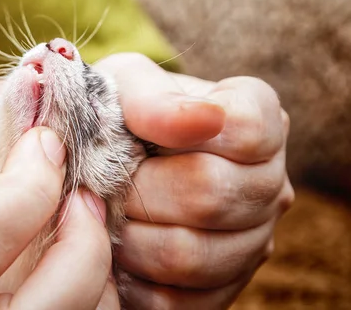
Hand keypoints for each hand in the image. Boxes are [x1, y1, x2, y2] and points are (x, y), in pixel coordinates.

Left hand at [96, 53, 293, 308]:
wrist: (110, 157)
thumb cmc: (121, 111)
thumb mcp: (127, 84)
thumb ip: (154, 96)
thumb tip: (201, 120)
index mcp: (257, 118)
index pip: (248, 129)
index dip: (181, 131)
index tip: (135, 130)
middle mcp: (268, 182)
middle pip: (212, 196)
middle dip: (141, 190)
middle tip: (106, 182)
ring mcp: (253, 239)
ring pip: (193, 255)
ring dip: (132, 236)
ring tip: (107, 215)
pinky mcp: (223, 286)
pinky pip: (178, 299)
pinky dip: (134, 277)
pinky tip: (116, 248)